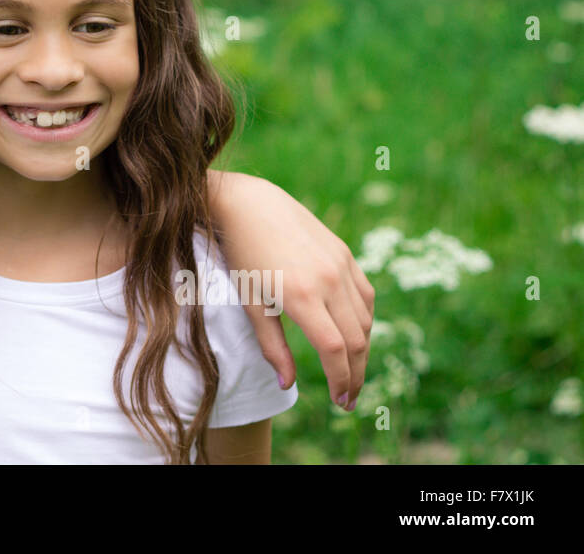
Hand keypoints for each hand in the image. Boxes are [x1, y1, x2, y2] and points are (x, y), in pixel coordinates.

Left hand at [207, 171, 374, 409]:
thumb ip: (271, 345)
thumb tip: (288, 384)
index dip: (340, 381)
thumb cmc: (241, 256)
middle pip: (356, 341)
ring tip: (350, 371)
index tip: (339, 402)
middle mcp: (328, 280)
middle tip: (348, 398)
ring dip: (362, 351)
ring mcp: (341, 265)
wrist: (247, 204)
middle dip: (355, 374)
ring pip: (365, 320)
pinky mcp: (344, 254)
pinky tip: (354, 335)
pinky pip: (365, 296)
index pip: (334, 351)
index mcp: (301, 296)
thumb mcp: (250, 303)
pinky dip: (364, 321)